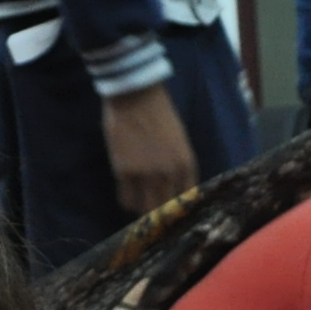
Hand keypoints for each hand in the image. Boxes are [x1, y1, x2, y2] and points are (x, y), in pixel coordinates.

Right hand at [102, 84, 199, 214]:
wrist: (135, 95)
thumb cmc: (159, 113)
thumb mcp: (179, 141)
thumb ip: (178, 165)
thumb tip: (173, 189)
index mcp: (186, 165)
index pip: (186, 200)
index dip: (177, 209)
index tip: (170, 211)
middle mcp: (169, 174)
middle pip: (164, 209)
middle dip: (158, 214)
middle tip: (152, 213)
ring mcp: (146, 175)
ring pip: (143, 209)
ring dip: (141, 208)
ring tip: (138, 202)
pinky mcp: (124, 172)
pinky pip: (125, 199)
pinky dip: (126, 201)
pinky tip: (127, 194)